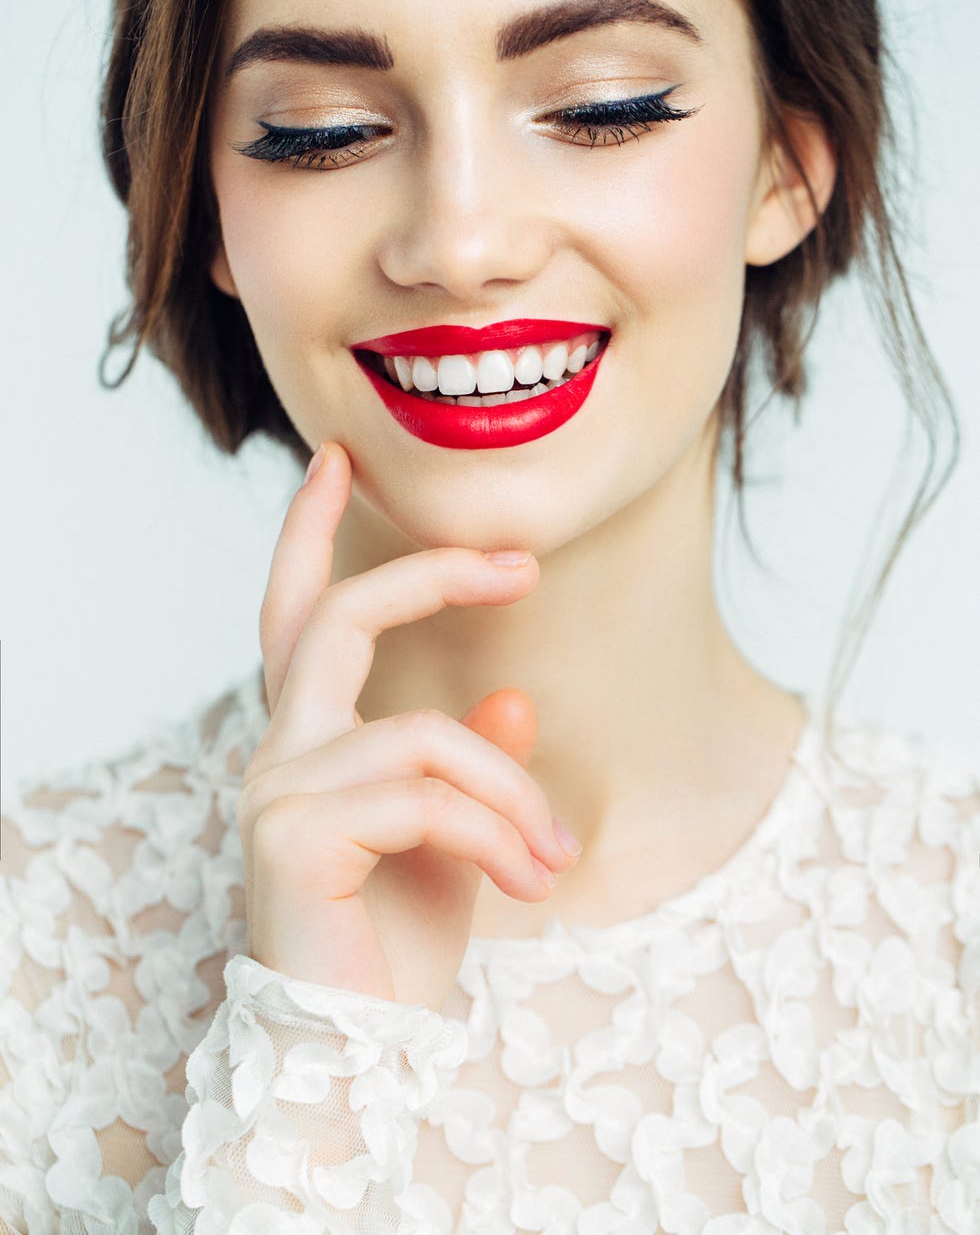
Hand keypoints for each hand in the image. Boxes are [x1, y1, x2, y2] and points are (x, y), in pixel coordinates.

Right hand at [237, 442, 580, 1012]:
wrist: (362, 1057)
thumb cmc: (395, 954)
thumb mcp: (456, 846)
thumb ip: (471, 773)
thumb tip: (511, 703)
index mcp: (312, 747)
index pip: (296, 620)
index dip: (308, 537)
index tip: (338, 465)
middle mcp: (280, 754)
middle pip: (336, 620)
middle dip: (429, 573)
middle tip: (519, 564)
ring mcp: (278, 789)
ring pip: (424, 732)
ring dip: (512, 793)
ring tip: (556, 861)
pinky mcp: (294, 833)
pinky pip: (426, 793)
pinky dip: (496, 832)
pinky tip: (527, 882)